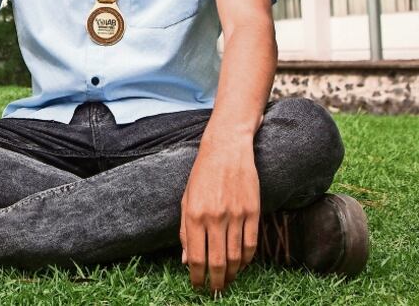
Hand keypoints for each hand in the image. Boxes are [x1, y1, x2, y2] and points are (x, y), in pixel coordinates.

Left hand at [180, 138, 259, 292]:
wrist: (226, 150)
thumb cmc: (202, 175)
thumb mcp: (186, 200)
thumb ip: (186, 231)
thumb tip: (186, 260)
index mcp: (194, 215)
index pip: (196, 257)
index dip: (197, 277)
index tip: (197, 286)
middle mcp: (215, 217)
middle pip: (217, 262)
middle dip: (216, 281)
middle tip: (215, 290)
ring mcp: (236, 215)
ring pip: (236, 256)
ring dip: (232, 273)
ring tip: (227, 280)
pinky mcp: (253, 211)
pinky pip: (251, 244)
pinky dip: (247, 259)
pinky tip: (241, 265)